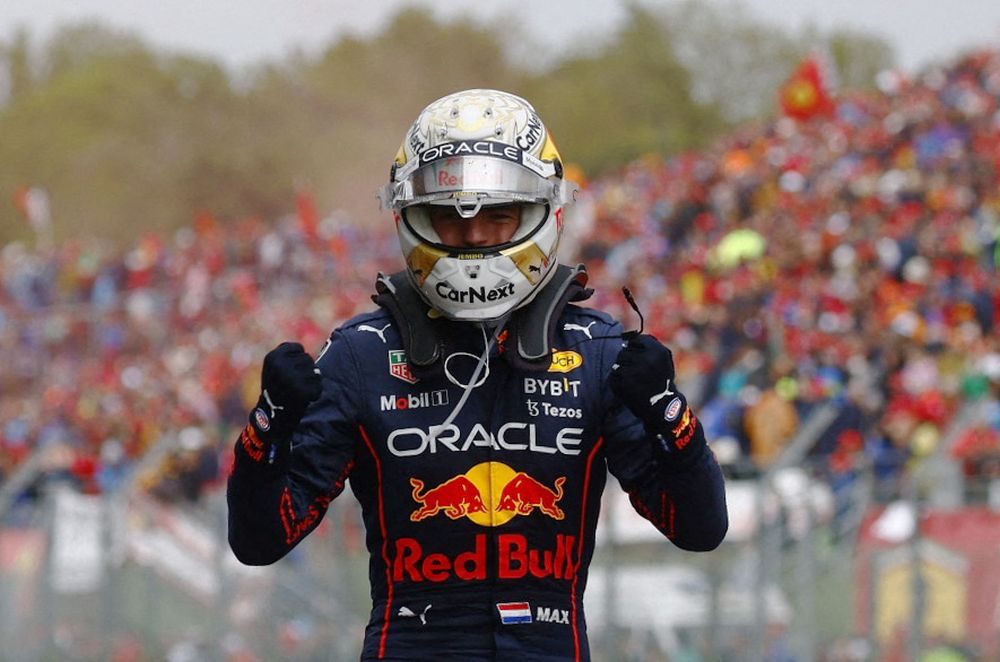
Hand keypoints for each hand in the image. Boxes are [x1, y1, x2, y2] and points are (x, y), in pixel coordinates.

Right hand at [246, 342, 321, 463]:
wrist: (272, 417)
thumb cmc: (277, 388)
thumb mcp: (276, 367)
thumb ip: (291, 356)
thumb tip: (319, 365)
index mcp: (273, 357)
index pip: (298, 348)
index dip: (296, 361)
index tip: (284, 373)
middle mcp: (281, 366)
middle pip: (308, 359)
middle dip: (304, 371)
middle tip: (290, 385)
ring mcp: (291, 379)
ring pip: (315, 372)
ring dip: (310, 382)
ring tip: (295, 391)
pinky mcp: (302, 392)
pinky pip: (318, 386)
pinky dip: (314, 393)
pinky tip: (302, 399)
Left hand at [609, 334, 704, 462]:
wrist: (663, 407)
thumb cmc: (661, 380)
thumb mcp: (663, 358)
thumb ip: (648, 344)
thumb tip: (625, 339)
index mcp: (657, 351)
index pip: (635, 340)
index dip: (636, 350)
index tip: (644, 361)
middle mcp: (646, 360)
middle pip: (623, 352)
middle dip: (628, 362)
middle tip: (640, 375)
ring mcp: (634, 372)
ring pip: (617, 364)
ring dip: (622, 372)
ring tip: (636, 382)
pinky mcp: (623, 384)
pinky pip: (613, 376)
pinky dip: (618, 382)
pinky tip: (630, 389)